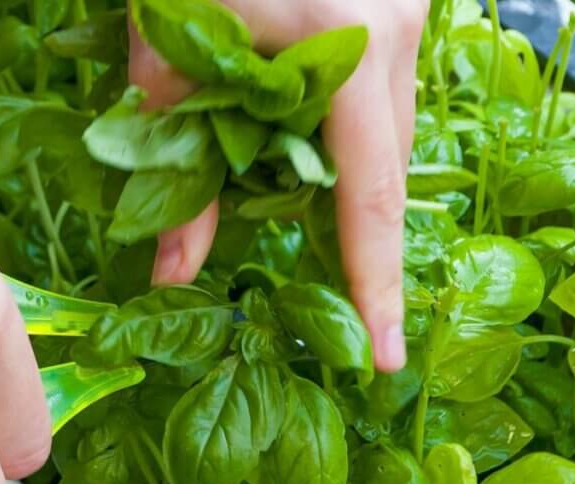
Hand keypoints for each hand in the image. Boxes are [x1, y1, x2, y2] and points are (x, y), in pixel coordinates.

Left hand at [130, 0, 426, 372]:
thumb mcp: (165, 63)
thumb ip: (179, 177)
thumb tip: (173, 277)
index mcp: (345, 46)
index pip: (370, 196)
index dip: (376, 285)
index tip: (384, 356)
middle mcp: (397, 32)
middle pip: (385, 167)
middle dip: (353, 227)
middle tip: (321, 276)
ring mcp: (409, 10)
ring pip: (387, 131)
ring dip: (344, 172)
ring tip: (290, 181)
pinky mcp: (399, 1)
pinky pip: (383, 92)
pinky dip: (346, 129)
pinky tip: (302, 124)